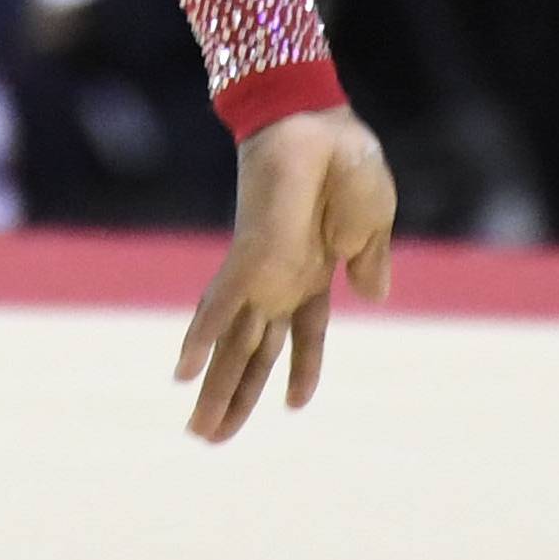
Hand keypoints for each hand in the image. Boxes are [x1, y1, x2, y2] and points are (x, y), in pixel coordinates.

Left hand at [176, 105, 396, 443]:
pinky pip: (220, 304)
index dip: (300, 369)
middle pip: (256, 351)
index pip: (305, 333)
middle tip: (211, 439)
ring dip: (216, 389)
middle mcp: (284, 279)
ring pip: (234, 344)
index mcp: (317, 270)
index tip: (293, 405)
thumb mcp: (375, 218)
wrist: (320, 120)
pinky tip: (182, 374)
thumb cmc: (349, 159)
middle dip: (237, 396)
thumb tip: (373, 298)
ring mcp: (263, 270)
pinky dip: (201, 338)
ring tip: (197, 432)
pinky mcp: (248, 254)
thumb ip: (371, 259)